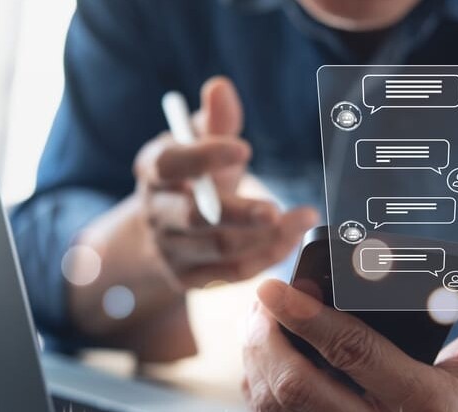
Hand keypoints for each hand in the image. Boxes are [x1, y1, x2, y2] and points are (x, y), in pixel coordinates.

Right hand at [133, 76, 316, 288]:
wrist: (166, 229)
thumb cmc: (193, 176)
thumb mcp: (202, 145)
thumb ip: (216, 120)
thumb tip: (220, 86)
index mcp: (153, 171)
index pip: (170, 164)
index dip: (204, 157)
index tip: (244, 149)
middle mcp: (156, 213)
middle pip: (193, 218)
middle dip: (236, 214)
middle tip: (275, 208)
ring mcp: (170, 250)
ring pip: (219, 249)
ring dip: (265, 237)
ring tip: (303, 217)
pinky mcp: (188, 279)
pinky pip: (231, 272)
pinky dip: (265, 256)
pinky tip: (292, 238)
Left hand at [242, 267, 457, 411]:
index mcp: (430, 410)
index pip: (354, 355)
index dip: (308, 318)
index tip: (277, 288)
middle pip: (298, 388)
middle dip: (268, 337)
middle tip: (262, 299)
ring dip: (256, 360)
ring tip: (259, 320)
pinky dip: (258, 388)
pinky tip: (263, 355)